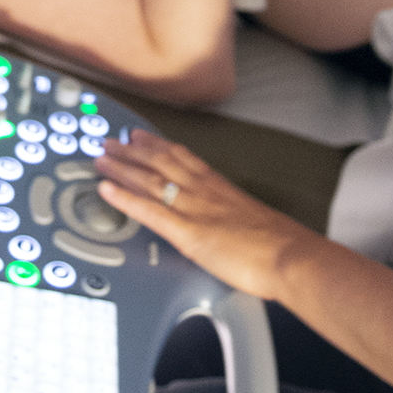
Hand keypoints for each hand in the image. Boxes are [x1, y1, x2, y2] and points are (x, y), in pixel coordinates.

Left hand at [94, 130, 319, 301]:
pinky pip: (149, 210)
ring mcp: (194, 210)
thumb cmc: (280, 245)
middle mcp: (204, 192)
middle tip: (109, 140)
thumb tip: (234, 229)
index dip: (158, 146)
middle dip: (132, 151)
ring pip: (150, 180)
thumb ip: (237, 219)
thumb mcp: (255, 223)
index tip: (141, 137)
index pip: (183, 158)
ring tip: (101, 158)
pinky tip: (106, 189)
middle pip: (161, 163)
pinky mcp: (187, 232)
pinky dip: (124, 198)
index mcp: (221, 188)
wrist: (291, 256)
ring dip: (122, 167)